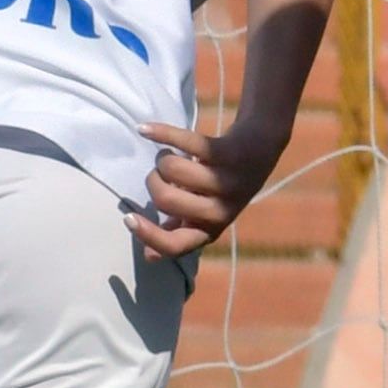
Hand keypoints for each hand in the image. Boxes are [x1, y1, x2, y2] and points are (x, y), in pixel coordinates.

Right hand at [132, 120, 286, 261]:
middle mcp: (221, 211)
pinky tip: (145, 131)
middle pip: (165, 199)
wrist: (259, 150)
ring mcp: (227, 182)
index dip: (148, 234)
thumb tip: (149, 257)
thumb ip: (177, 230)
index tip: (128, 217)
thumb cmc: (220, 186)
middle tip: (160, 174)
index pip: (175, 245)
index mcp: (209, 230)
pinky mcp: (230, 153)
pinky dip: (161, 133)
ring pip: (173, 168)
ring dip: (163, 157)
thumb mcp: (202, 212)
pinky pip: (186, 142)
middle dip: (153, 181)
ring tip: (171, 155)